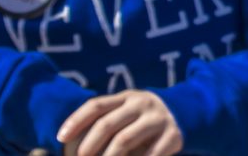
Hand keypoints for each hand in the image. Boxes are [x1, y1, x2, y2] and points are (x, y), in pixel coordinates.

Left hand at [58, 89, 182, 155]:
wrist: (187, 112)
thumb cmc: (142, 118)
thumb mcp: (127, 111)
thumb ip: (105, 120)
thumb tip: (69, 141)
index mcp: (126, 97)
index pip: (96, 106)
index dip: (76, 120)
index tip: (60, 138)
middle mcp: (142, 104)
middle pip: (107, 124)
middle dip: (88, 145)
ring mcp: (158, 119)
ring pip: (124, 140)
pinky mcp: (173, 135)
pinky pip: (149, 154)